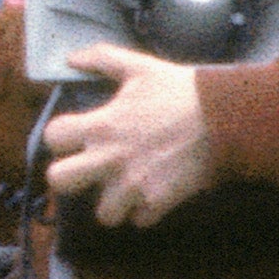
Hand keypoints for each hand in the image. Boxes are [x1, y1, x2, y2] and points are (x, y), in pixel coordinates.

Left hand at [39, 44, 218, 227]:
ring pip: (103, 213)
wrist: (225, 117)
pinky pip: (139, 220)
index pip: (53, 138)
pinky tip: (154, 191)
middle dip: (70, 178)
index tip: (75, 136)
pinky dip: (145, 210)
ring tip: (126, 186)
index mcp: (101, 125)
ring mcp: (133, 184)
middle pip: (59, 181)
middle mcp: (110, 158)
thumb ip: (101, 59)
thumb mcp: (139, 67)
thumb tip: (71, 58)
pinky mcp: (158, 201)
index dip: (61, 137)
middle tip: (89, 171)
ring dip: (114, 203)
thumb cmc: (181, 91)